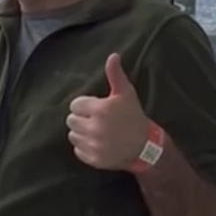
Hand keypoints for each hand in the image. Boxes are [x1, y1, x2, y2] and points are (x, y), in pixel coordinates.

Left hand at [67, 53, 148, 170]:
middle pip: (71, 120)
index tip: (96, 108)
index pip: (75, 105)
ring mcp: (93, 145)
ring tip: (96, 131)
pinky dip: (84, 147)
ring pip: (72, 135)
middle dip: (81, 118)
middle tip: (95, 120)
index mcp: (100, 110)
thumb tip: (113, 55)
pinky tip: (97, 143)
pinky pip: (77, 150)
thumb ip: (115, 75)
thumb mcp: (126, 94)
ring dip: (81, 132)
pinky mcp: (93, 159)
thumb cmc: (134, 116)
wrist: (145, 146)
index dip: (85, 105)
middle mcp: (94, 128)